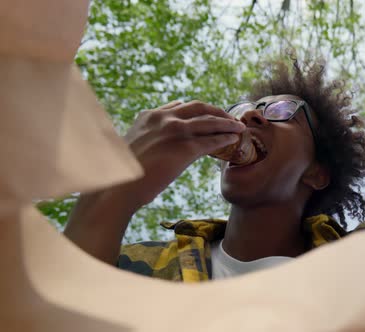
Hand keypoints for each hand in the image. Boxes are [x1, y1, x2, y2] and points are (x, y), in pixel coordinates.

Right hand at [119, 100, 244, 208]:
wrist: (119, 187)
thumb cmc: (125, 174)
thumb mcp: (136, 146)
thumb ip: (151, 138)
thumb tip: (163, 146)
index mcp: (149, 116)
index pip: (180, 107)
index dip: (198, 111)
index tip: (208, 115)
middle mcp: (163, 118)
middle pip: (199, 107)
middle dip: (217, 111)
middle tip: (229, 119)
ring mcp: (175, 131)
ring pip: (209, 121)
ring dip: (227, 123)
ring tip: (239, 127)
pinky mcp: (185, 148)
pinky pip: (211, 141)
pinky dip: (225, 139)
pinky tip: (233, 140)